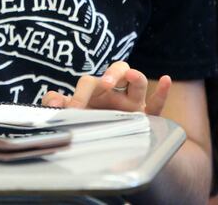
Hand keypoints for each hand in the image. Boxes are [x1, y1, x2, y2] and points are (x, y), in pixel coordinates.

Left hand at [41, 61, 171, 115]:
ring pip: (138, 82)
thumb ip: (60, 104)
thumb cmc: (90, 123)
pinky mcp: (147, 119)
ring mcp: (133, 104)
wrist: (109, 149)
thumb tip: (51, 101)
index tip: (72, 109)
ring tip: (131, 75)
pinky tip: (166, 80)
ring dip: (135, 76)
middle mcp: (116, 93)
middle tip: (104, 84)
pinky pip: (157, 104)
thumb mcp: (73, 114)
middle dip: (111, 73)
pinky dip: (163, 92)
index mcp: (97, 90)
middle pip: (118, 69)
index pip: (89, 82)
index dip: (80, 94)